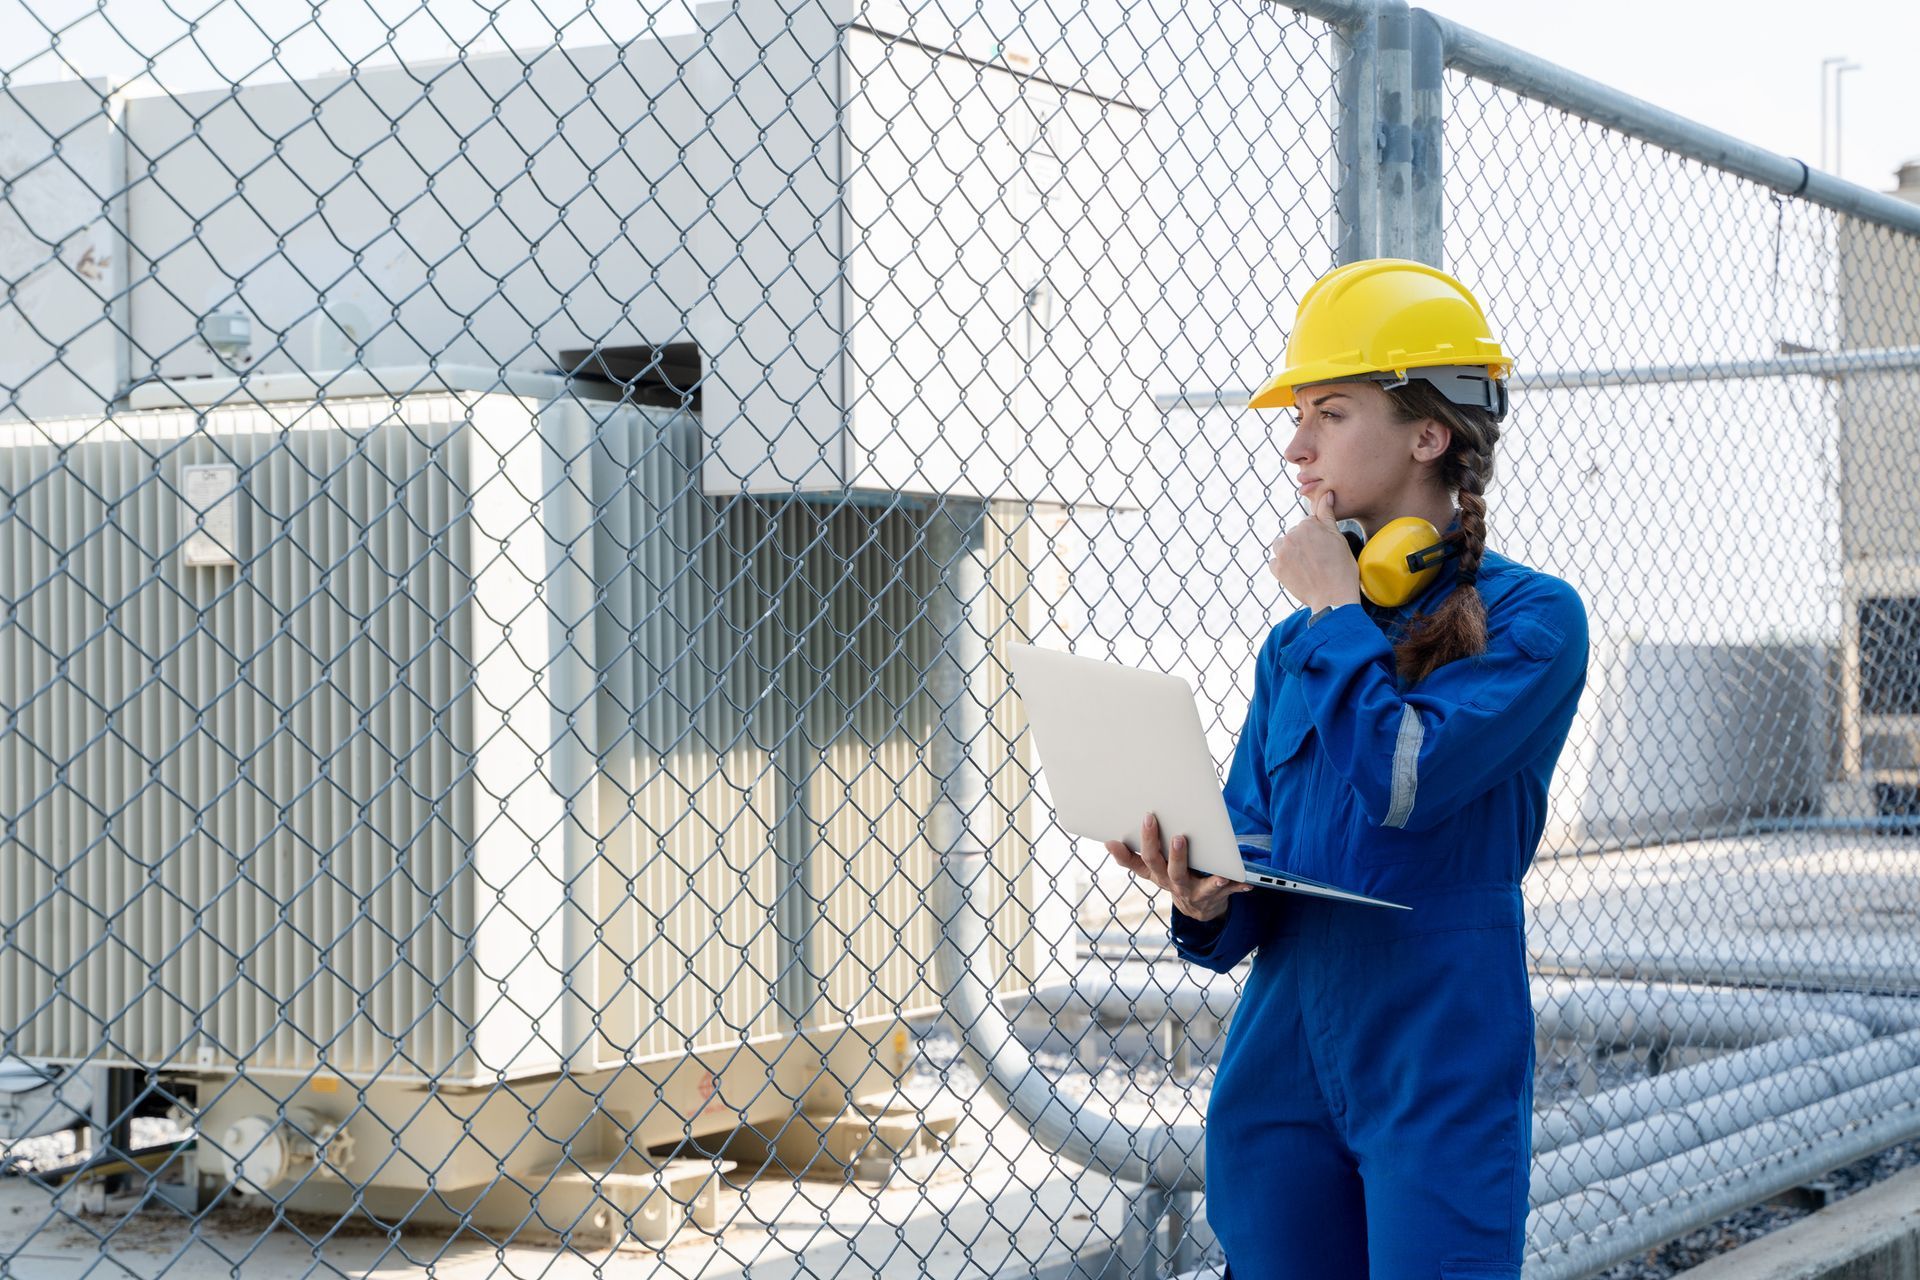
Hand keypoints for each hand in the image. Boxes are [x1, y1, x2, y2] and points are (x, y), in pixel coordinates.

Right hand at [1104, 811, 1251, 922]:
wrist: (1199, 908)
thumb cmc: (1174, 877)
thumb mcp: (1153, 870)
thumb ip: (1133, 857)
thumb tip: (1108, 842)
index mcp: (1158, 874)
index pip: (1142, 862)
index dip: (1132, 850)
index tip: (1128, 830)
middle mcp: (1174, 885)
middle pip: (1170, 871)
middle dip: (1174, 855)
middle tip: (1178, 837)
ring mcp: (1195, 893)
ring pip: (1200, 885)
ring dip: (1212, 879)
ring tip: (1217, 871)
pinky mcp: (1215, 896)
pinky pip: (1228, 891)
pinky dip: (1238, 886)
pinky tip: (1247, 882)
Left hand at [1268, 489, 1362, 610]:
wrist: (1333, 597)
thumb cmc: (1341, 568)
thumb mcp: (1338, 537)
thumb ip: (1327, 514)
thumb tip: (1327, 493)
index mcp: (1307, 524)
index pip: (1308, 525)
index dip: (1318, 538)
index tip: (1325, 550)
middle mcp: (1292, 535)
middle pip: (1294, 535)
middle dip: (1303, 544)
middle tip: (1318, 561)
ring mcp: (1282, 552)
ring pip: (1282, 546)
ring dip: (1290, 553)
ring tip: (1306, 566)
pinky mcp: (1276, 568)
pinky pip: (1275, 563)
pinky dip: (1283, 567)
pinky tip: (1298, 574)